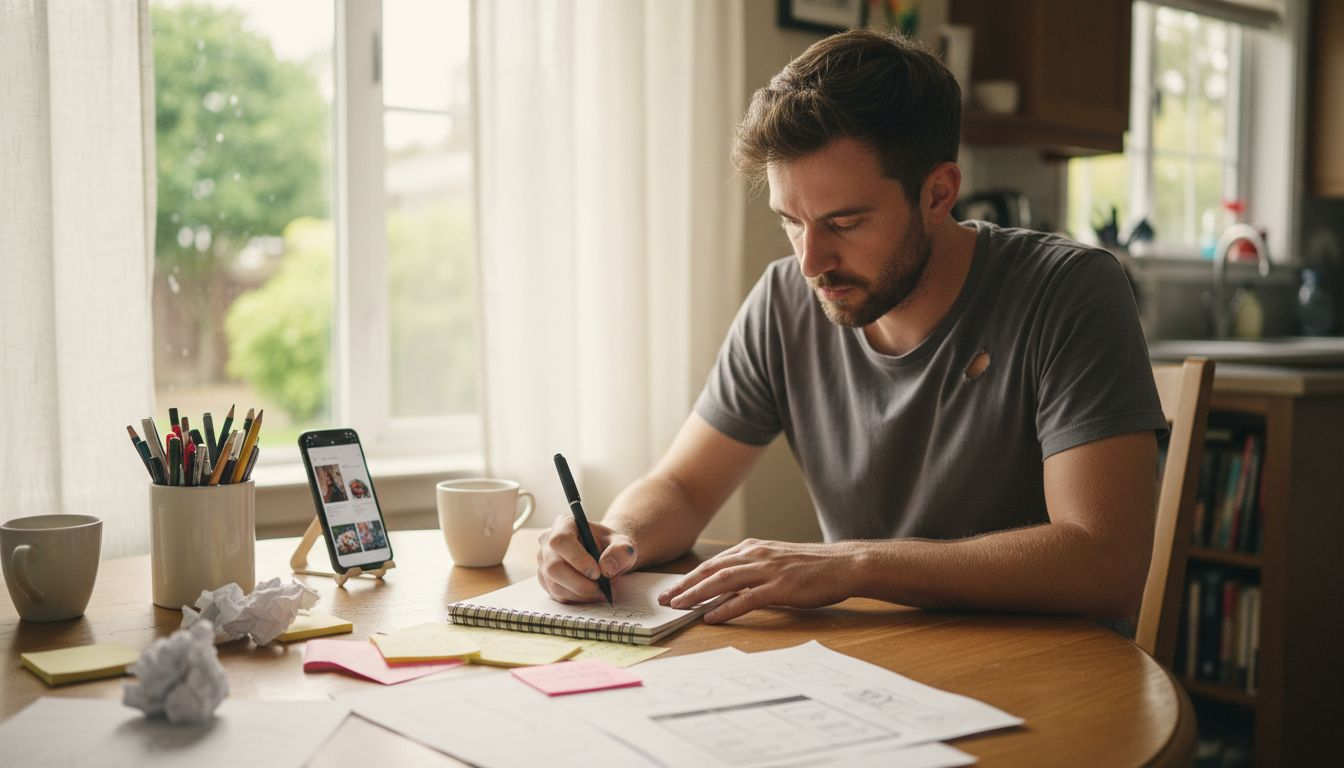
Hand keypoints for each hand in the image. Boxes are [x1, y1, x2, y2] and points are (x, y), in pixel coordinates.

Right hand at [536, 516, 637, 602]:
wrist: (606, 557)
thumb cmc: (611, 547)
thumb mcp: (624, 544)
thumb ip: (620, 551)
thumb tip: (606, 568)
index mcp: (564, 525)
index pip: (561, 540)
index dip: (577, 558)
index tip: (597, 573)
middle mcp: (548, 543)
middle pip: (554, 567)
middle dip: (579, 583)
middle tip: (602, 589)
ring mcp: (544, 563)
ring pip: (555, 585)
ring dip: (582, 593)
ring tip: (603, 592)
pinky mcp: (546, 581)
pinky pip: (559, 596)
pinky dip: (579, 599)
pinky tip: (593, 594)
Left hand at [659, 539, 855, 622]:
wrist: (843, 565)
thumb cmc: (811, 567)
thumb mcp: (775, 561)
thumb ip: (752, 570)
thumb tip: (727, 587)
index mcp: (753, 548)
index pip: (713, 563)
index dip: (689, 577)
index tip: (671, 590)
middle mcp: (756, 555)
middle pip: (711, 570)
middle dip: (684, 585)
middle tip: (664, 599)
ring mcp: (768, 570)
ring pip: (723, 581)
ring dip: (697, 594)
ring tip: (679, 607)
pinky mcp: (780, 587)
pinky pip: (747, 598)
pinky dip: (726, 607)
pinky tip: (712, 616)